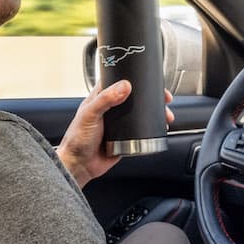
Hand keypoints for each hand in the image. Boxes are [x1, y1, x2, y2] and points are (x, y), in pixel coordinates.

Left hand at [57, 80, 174, 188]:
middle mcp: (112, 109)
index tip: (150, 79)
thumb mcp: (89, 115)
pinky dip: (153, 128)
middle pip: (136, 97)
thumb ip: (105, 99)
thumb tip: (124, 86)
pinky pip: (142, 131)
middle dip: (152, 97)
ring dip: (156, 113)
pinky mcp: (126, 138)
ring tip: (166, 116)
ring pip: (142, 114)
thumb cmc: (76, 140)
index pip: (119, 81)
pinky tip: (160, 128)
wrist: (80, 165)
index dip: (135, 78)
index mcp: (101, 98)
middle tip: (164, 98)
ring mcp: (120, 124)